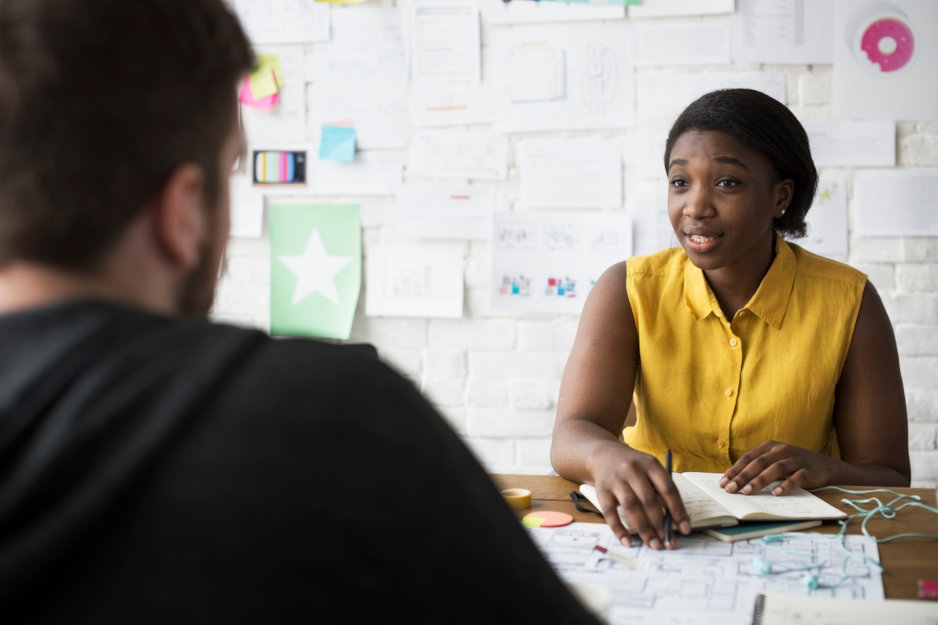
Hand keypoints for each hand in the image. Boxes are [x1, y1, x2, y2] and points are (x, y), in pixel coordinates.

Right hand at [591, 444, 691, 549]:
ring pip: (631, 507)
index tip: (685, 529)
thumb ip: (660, 490)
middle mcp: (632, 470)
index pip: (667, 489)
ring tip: (653, 544)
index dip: (678, 510)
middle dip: (660, 524)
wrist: (604, 455)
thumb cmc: (634, 468)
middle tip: (668, 542)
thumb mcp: (649, 469)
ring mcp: (615, 479)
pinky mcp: (601, 490)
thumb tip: (673, 521)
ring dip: (644, 529)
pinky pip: (610, 513)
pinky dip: (619, 529)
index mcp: (650, 464)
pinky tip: (628, 541)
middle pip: (648, 499)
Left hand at [719, 440, 836, 495]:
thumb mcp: (775, 461)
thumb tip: (734, 480)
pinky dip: (785, 485)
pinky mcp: (808, 471)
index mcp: (770, 446)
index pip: (748, 457)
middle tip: (730, 488)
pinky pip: (796, 478)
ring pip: (774, 469)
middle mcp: (782, 450)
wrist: (826, 466)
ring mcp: (796, 460)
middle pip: (759, 463)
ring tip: (747, 492)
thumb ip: (759, 467)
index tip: (723, 482)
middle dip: (743, 476)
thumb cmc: (793, 465)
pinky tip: (776, 493)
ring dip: (759, 481)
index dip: (735, 469)